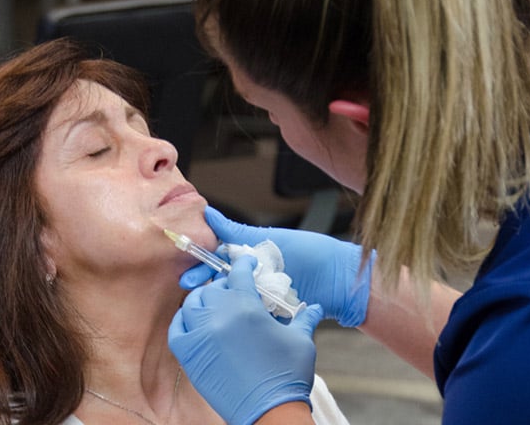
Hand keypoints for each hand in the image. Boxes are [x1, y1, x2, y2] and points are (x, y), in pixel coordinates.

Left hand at [169, 256, 323, 424]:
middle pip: (214, 288)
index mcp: (245, 307)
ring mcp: (200, 335)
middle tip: (235, 290)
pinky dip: (183, 321)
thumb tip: (315, 306)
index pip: (238, 273)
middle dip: (226, 285)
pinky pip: (176, 328)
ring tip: (214, 304)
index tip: (247, 264)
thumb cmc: (287, 375)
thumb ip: (304, 317)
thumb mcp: (300, 340)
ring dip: (203, 300)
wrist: (270, 412)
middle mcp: (218, 316)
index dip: (243, 265)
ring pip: (192, 303)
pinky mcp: (189, 356)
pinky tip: (194, 322)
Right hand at [184, 205, 373, 326]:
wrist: (341, 281)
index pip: (219, 260)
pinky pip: (250, 316)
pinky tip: (227, 318)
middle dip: (205, 286)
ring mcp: (262, 297)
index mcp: (252, 257)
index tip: (188, 274)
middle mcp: (254, 277)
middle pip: (222, 282)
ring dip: (220, 302)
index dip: (202, 266)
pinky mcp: (271, 315)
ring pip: (233, 300)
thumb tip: (207, 212)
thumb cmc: (310, 254)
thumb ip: (236, 231)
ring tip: (206, 304)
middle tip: (190, 289)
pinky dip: (239, 315)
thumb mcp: (269, 240)